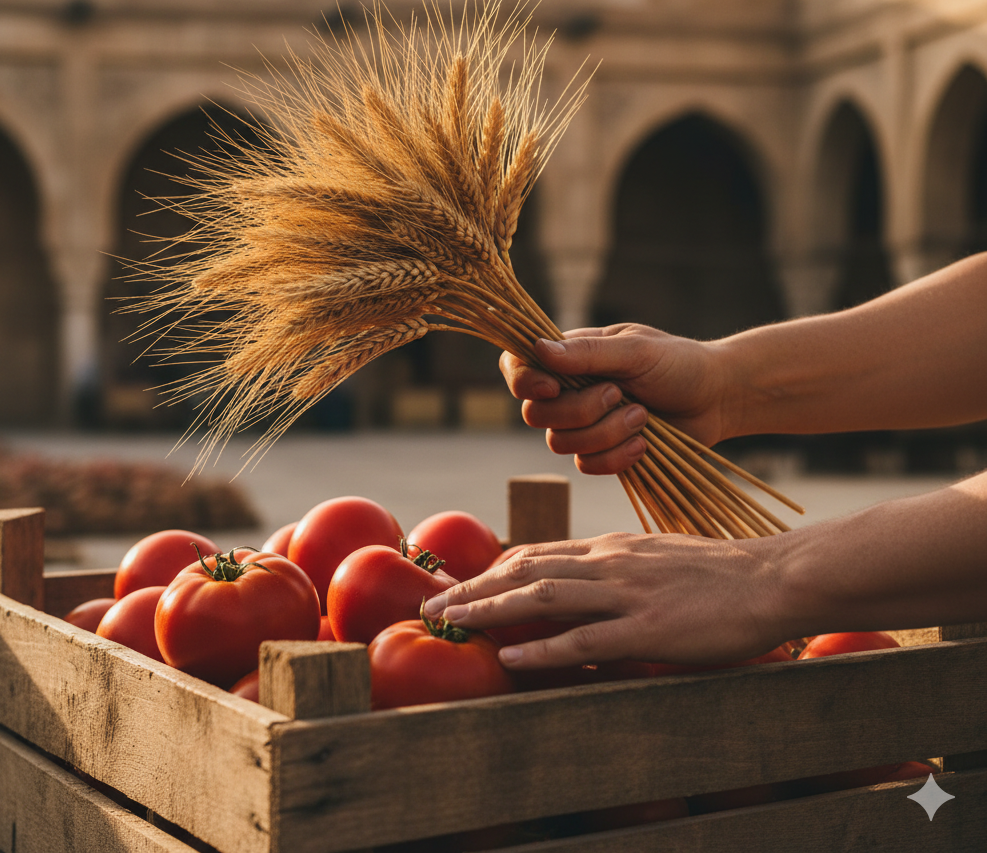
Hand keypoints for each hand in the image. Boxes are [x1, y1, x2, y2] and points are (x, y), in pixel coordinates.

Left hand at [422, 532, 786, 668]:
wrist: (770, 577)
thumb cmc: (718, 573)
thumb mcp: (657, 557)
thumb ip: (617, 567)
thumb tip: (584, 582)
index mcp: (611, 547)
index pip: (537, 553)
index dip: (492, 569)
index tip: (459, 583)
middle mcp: (609, 562)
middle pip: (525, 570)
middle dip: (473, 588)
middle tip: (433, 606)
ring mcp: (626, 593)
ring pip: (541, 596)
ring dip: (490, 610)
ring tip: (451, 623)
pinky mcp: (647, 627)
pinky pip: (583, 639)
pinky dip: (541, 646)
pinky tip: (509, 655)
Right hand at [499, 324, 731, 474]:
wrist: (717, 398)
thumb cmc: (679, 363)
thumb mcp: (636, 350)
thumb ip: (588, 353)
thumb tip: (539, 350)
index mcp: (570, 356)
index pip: (518, 366)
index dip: (523, 382)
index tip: (553, 387)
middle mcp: (569, 390)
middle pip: (535, 414)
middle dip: (579, 410)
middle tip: (618, 393)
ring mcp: (584, 424)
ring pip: (560, 443)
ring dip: (605, 432)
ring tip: (642, 415)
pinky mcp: (602, 453)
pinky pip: (586, 466)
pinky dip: (616, 457)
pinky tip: (643, 443)